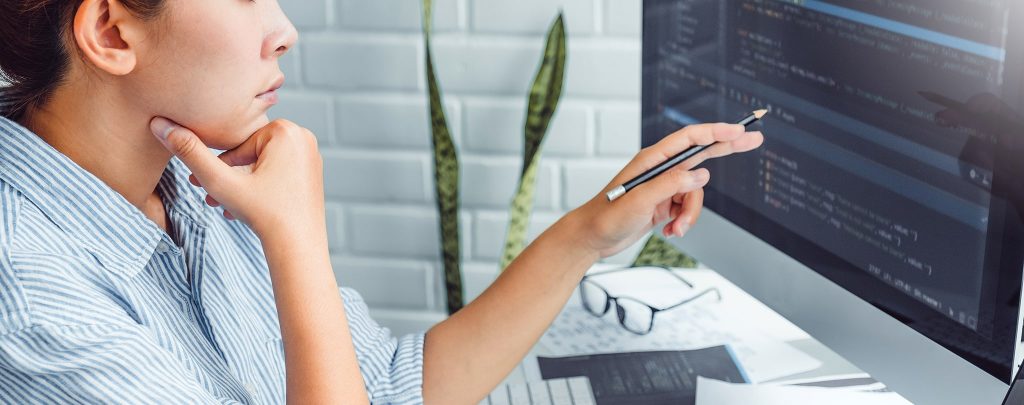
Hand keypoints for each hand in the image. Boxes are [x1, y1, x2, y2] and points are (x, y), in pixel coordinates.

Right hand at [149, 117, 325, 239]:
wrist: (299, 247)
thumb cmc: (263, 214)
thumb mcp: (220, 182)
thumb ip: (190, 153)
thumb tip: (159, 124)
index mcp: (285, 130)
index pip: (238, 143)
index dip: (219, 167)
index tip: (201, 185)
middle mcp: (303, 136)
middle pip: (250, 153)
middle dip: (229, 176)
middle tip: (209, 197)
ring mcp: (311, 155)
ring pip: (262, 165)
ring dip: (240, 185)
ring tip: (224, 206)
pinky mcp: (313, 173)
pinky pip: (278, 173)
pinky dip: (260, 188)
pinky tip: (243, 210)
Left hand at [569, 122, 763, 258]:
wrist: (593, 239)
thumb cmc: (608, 216)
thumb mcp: (640, 200)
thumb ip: (671, 185)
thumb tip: (701, 175)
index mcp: (653, 159)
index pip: (690, 139)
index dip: (715, 131)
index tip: (738, 128)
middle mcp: (661, 169)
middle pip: (702, 154)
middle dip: (727, 149)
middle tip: (755, 139)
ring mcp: (664, 187)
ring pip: (696, 194)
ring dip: (691, 214)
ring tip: (674, 229)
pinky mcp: (665, 204)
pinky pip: (688, 209)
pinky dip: (683, 222)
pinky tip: (668, 231)